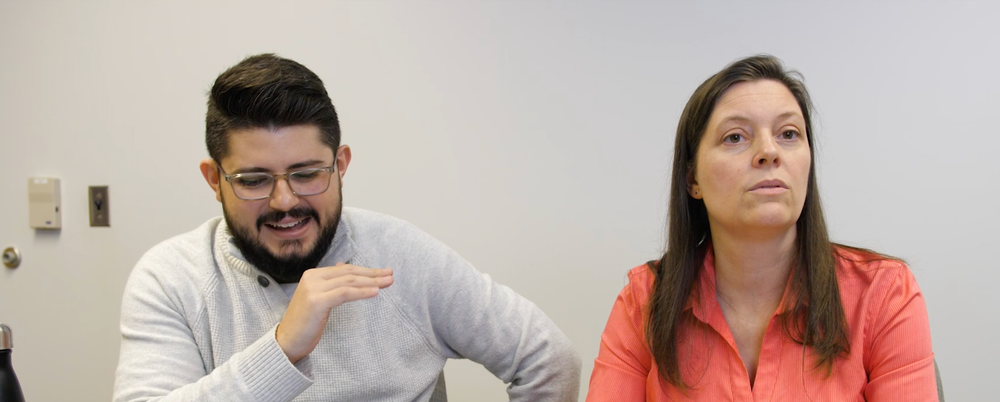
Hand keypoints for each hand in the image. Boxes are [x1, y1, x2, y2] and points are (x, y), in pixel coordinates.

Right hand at [275, 263, 393, 362]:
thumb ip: (330, 282)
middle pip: (349, 273)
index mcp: (313, 274)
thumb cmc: (306, 322)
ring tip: (388, 282)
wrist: (287, 341)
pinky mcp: (316, 301)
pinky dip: (361, 292)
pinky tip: (375, 292)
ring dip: (371, 281)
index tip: (384, 272)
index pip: (345, 270)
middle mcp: (312, 277)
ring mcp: (313, 288)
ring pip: (348, 281)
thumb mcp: (319, 298)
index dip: (366, 270)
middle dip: (372, 274)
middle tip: (391, 274)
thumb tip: (343, 265)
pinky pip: (344, 293)